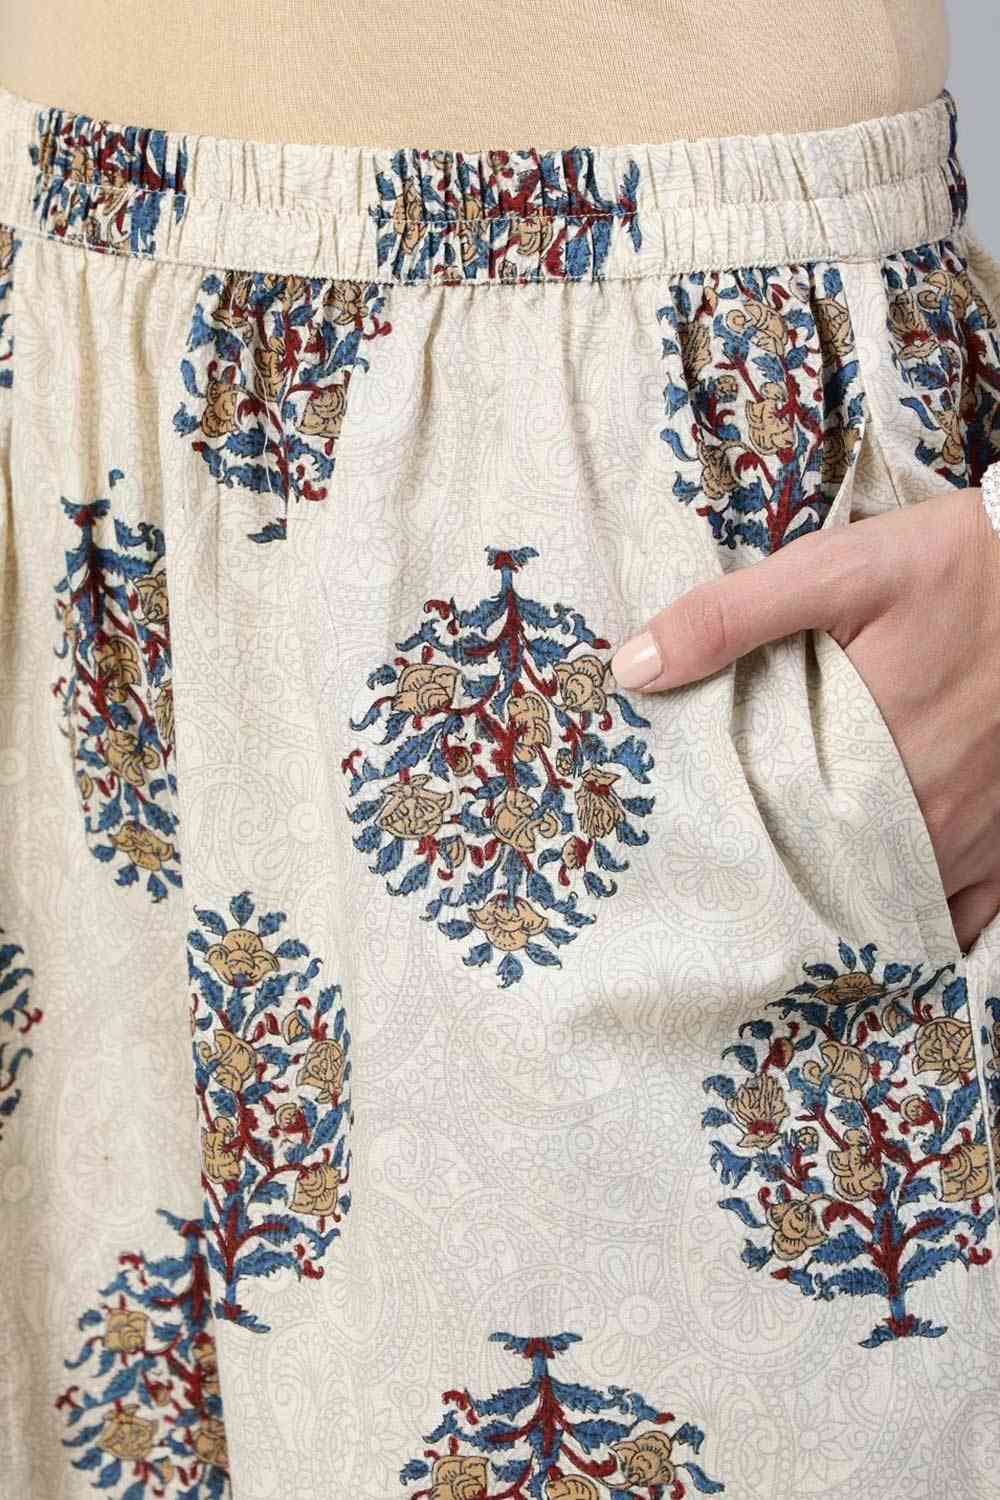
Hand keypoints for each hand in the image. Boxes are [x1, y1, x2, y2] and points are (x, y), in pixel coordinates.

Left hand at [610, 487, 999, 953]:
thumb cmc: (953, 564)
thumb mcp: (836, 569)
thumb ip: (730, 618)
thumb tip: (634, 668)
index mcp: (868, 756)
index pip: (774, 834)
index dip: (729, 850)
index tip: (692, 851)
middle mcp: (928, 813)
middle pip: (833, 881)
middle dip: (782, 886)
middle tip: (730, 884)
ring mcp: (980, 834)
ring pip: (896, 905)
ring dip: (846, 907)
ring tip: (792, 902)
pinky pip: (967, 914)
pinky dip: (924, 923)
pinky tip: (881, 919)